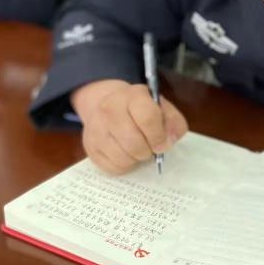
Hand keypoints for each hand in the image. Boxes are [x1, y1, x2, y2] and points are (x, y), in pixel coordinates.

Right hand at [71, 80, 187, 173]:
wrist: (106, 104)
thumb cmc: (141, 109)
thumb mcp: (163, 108)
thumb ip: (173, 123)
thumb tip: (168, 142)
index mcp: (133, 96)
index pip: (148, 118)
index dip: (159, 136)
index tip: (162, 143)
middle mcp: (110, 109)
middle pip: (134, 143)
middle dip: (148, 150)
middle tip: (150, 147)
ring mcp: (96, 129)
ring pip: (123, 158)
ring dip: (136, 159)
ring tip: (137, 149)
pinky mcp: (90, 147)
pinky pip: (113, 168)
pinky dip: (124, 166)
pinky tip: (125, 153)